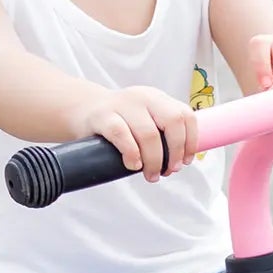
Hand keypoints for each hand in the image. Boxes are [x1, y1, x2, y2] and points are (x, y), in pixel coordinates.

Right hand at [77, 85, 200, 180]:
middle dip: (175, 151)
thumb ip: (162, 133)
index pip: (185, 115)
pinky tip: (133, 164)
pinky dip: (131, 153)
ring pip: (149, 133)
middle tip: (169, 170)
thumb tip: (181, 161)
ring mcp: (122, 105)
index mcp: (157, 99)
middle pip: (172, 122)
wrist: (82, 109)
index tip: (186, 161)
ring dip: (154, 160)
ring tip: (151, 175)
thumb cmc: (119, 122)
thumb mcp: (145, 119)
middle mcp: (143, 97)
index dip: (190, 141)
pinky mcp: (103, 116)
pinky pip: (121, 135)